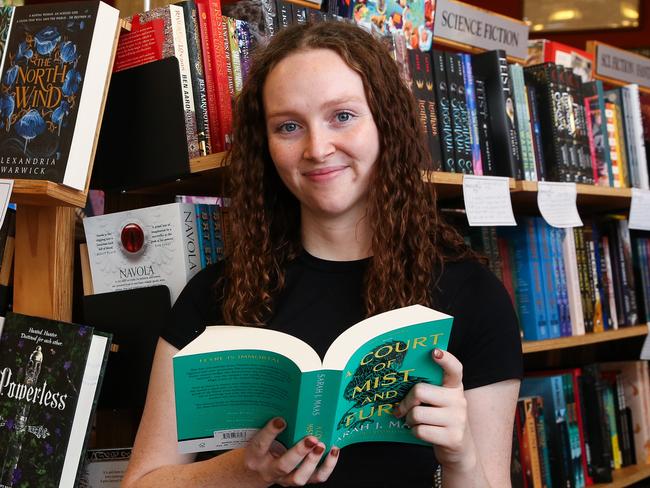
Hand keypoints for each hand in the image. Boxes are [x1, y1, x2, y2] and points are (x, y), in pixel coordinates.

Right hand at [243, 417, 339, 486]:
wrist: (257, 472)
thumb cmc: (260, 448)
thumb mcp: (257, 436)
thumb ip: (268, 424)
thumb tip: (286, 402)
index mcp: (255, 455)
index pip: (260, 444)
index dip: (270, 432)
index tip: (281, 420)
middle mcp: (269, 470)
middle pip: (284, 465)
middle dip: (299, 452)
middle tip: (311, 438)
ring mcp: (285, 478)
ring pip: (299, 477)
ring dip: (313, 461)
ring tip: (321, 445)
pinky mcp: (300, 479)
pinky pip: (316, 478)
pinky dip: (327, 466)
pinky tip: (333, 451)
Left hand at [393, 349, 475, 469]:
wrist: (459, 451)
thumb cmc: (441, 420)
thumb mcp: (440, 402)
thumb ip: (427, 390)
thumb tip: (397, 384)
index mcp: (454, 387)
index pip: (455, 369)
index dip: (446, 359)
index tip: (434, 352)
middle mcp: (459, 400)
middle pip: (420, 391)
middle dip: (406, 402)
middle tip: (402, 409)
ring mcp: (458, 419)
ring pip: (416, 413)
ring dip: (409, 420)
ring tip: (414, 422)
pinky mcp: (453, 437)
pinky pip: (420, 430)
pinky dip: (414, 432)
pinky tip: (421, 432)